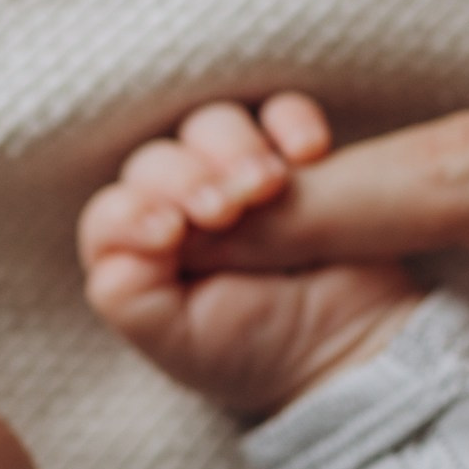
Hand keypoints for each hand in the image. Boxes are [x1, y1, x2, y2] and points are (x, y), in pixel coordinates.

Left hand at [79, 94, 419, 422]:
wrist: (355, 348)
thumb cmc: (260, 354)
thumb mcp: (180, 344)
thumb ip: (129, 298)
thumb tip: (115, 245)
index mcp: (143, 259)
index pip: (113, 213)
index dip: (132, 212)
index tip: (168, 233)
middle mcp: (181, 213)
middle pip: (159, 162)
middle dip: (187, 179)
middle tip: (225, 211)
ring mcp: (236, 182)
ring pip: (212, 128)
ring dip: (234, 147)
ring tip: (269, 185)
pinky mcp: (294, 161)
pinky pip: (281, 113)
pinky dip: (290, 121)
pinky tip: (311, 151)